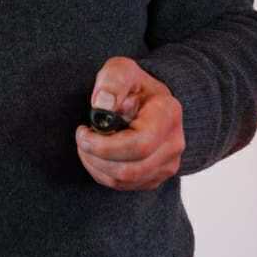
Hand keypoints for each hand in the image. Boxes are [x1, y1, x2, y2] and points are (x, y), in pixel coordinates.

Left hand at [75, 57, 184, 190]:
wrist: (150, 102)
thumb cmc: (133, 85)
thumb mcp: (122, 70)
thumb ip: (113, 81)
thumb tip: (102, 105)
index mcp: (168, 114)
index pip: (139, 144)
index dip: (104, 145)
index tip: (83, 131)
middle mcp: (174, 143)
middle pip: (130, 169)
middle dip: (95, 157)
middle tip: (82, 138)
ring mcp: (168, 164)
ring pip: (124, 180)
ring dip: (95, 166)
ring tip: (87, 145)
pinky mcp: (156, 177)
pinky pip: (124, 186)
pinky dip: (102, 173)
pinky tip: (97, 155)